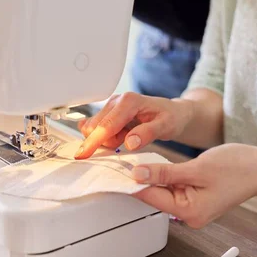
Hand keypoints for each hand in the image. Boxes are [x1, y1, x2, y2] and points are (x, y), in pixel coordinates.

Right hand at [74, 92, 193, 158]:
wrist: (173, 113)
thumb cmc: (171, 118)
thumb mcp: (166, 126)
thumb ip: (148, 133)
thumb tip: (130, 143)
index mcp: (128, 101)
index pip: (105, 125)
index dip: (93, 142)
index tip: (82, 155)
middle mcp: (116, 101)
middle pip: (95, 128)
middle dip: (107, 142)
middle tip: (130, 140)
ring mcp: (110, 106)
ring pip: (95, 130)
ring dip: (109, 140)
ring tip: (129, 135)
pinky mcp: (108, 113)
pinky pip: (96, 129)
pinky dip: (106, 137)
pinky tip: (120, 135)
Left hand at [131, 144, 256, 227]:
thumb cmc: (239, 167)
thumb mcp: (196, 167)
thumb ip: (164, 172)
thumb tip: (137, 174)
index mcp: (190, 213)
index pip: (151, 197)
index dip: (131, 182)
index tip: (112, 171)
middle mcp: (190, 216)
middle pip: (155, 196)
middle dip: (140, 179)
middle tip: (119, 161)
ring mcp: (194, 209)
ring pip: (163, 191)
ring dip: (152, 176)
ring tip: (134, 160)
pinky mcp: (197, 199)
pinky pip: (174, 188)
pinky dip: (165, 177)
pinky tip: (155, 165)